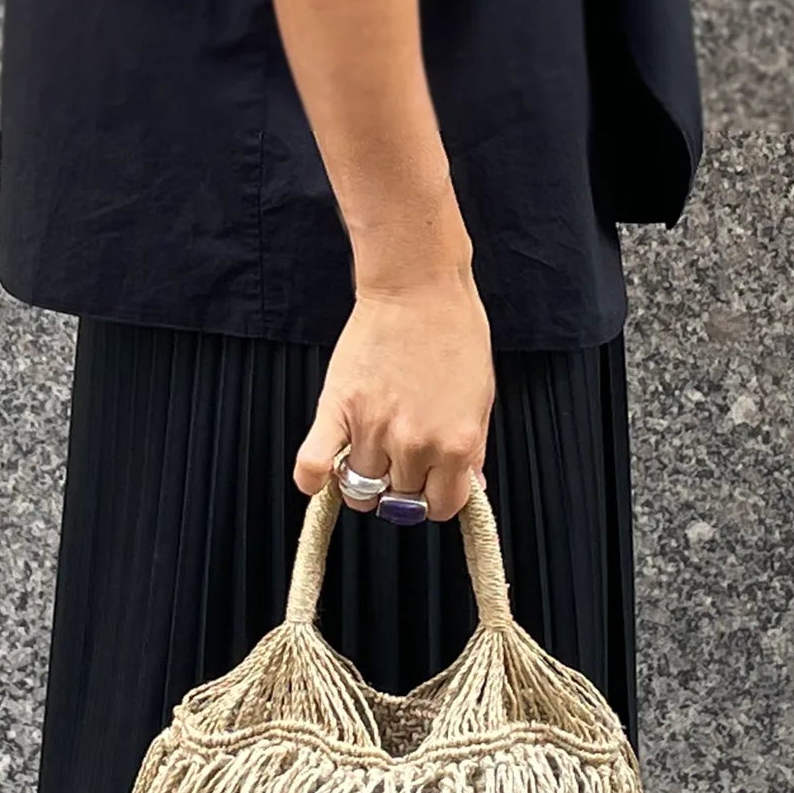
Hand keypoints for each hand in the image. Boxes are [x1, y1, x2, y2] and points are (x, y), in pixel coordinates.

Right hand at [294, 267, 494, 522]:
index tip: (428, 485)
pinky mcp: (337, 410)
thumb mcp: (481, 398)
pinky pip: (314, 465)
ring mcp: (373, 429)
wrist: (418, 285)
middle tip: (398, 461)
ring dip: (362, 482)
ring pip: (359, 491)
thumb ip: (473, 450)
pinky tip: (320, 474)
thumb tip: (470, 488)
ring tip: (367, 457)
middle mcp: (414, 444)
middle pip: (398, 503)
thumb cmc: (453, 332)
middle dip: (399, 487)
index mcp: (456, 445)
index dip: (435, 498)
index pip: (440, 507)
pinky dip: (313, 477)